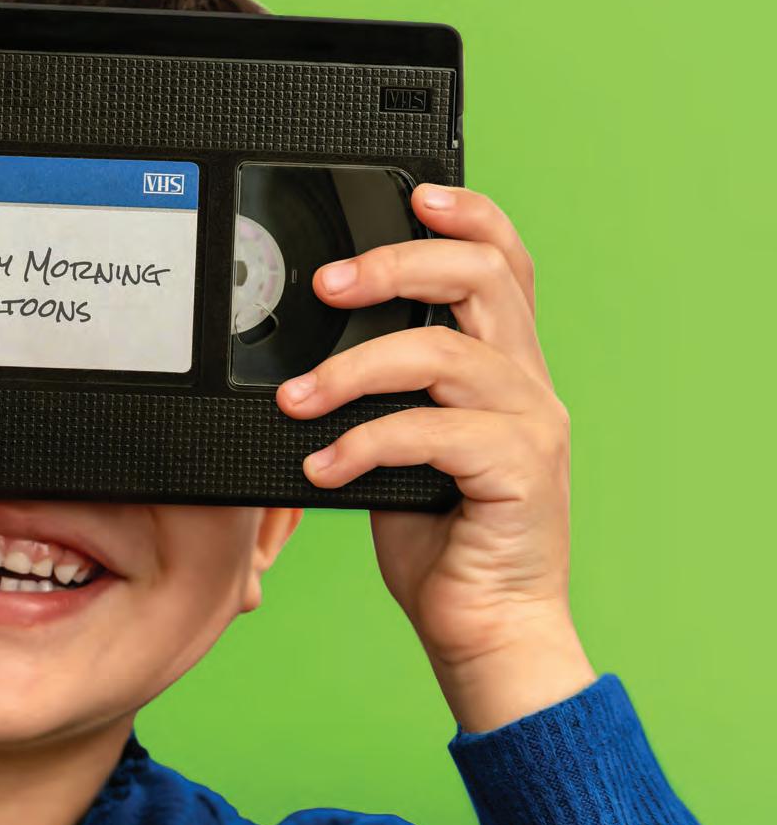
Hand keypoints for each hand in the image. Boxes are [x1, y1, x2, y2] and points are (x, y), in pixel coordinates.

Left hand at [273, 182, 595, 731]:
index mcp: (504, 366)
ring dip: (352, 370)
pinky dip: (364, 443)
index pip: (504, 262)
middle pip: (482, 279)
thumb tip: (310, 349)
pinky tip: (323, 466)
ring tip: (295, 399)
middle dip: (397, 265)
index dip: (467, 216)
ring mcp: (529, 426)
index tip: (413, 195)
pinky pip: (432, 433)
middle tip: (328, 286)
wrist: (487, 628)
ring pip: (444, 355)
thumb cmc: (440, 540)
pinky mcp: (517, 473)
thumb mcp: (404, 446)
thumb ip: (385, 391)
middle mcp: (526, 384)